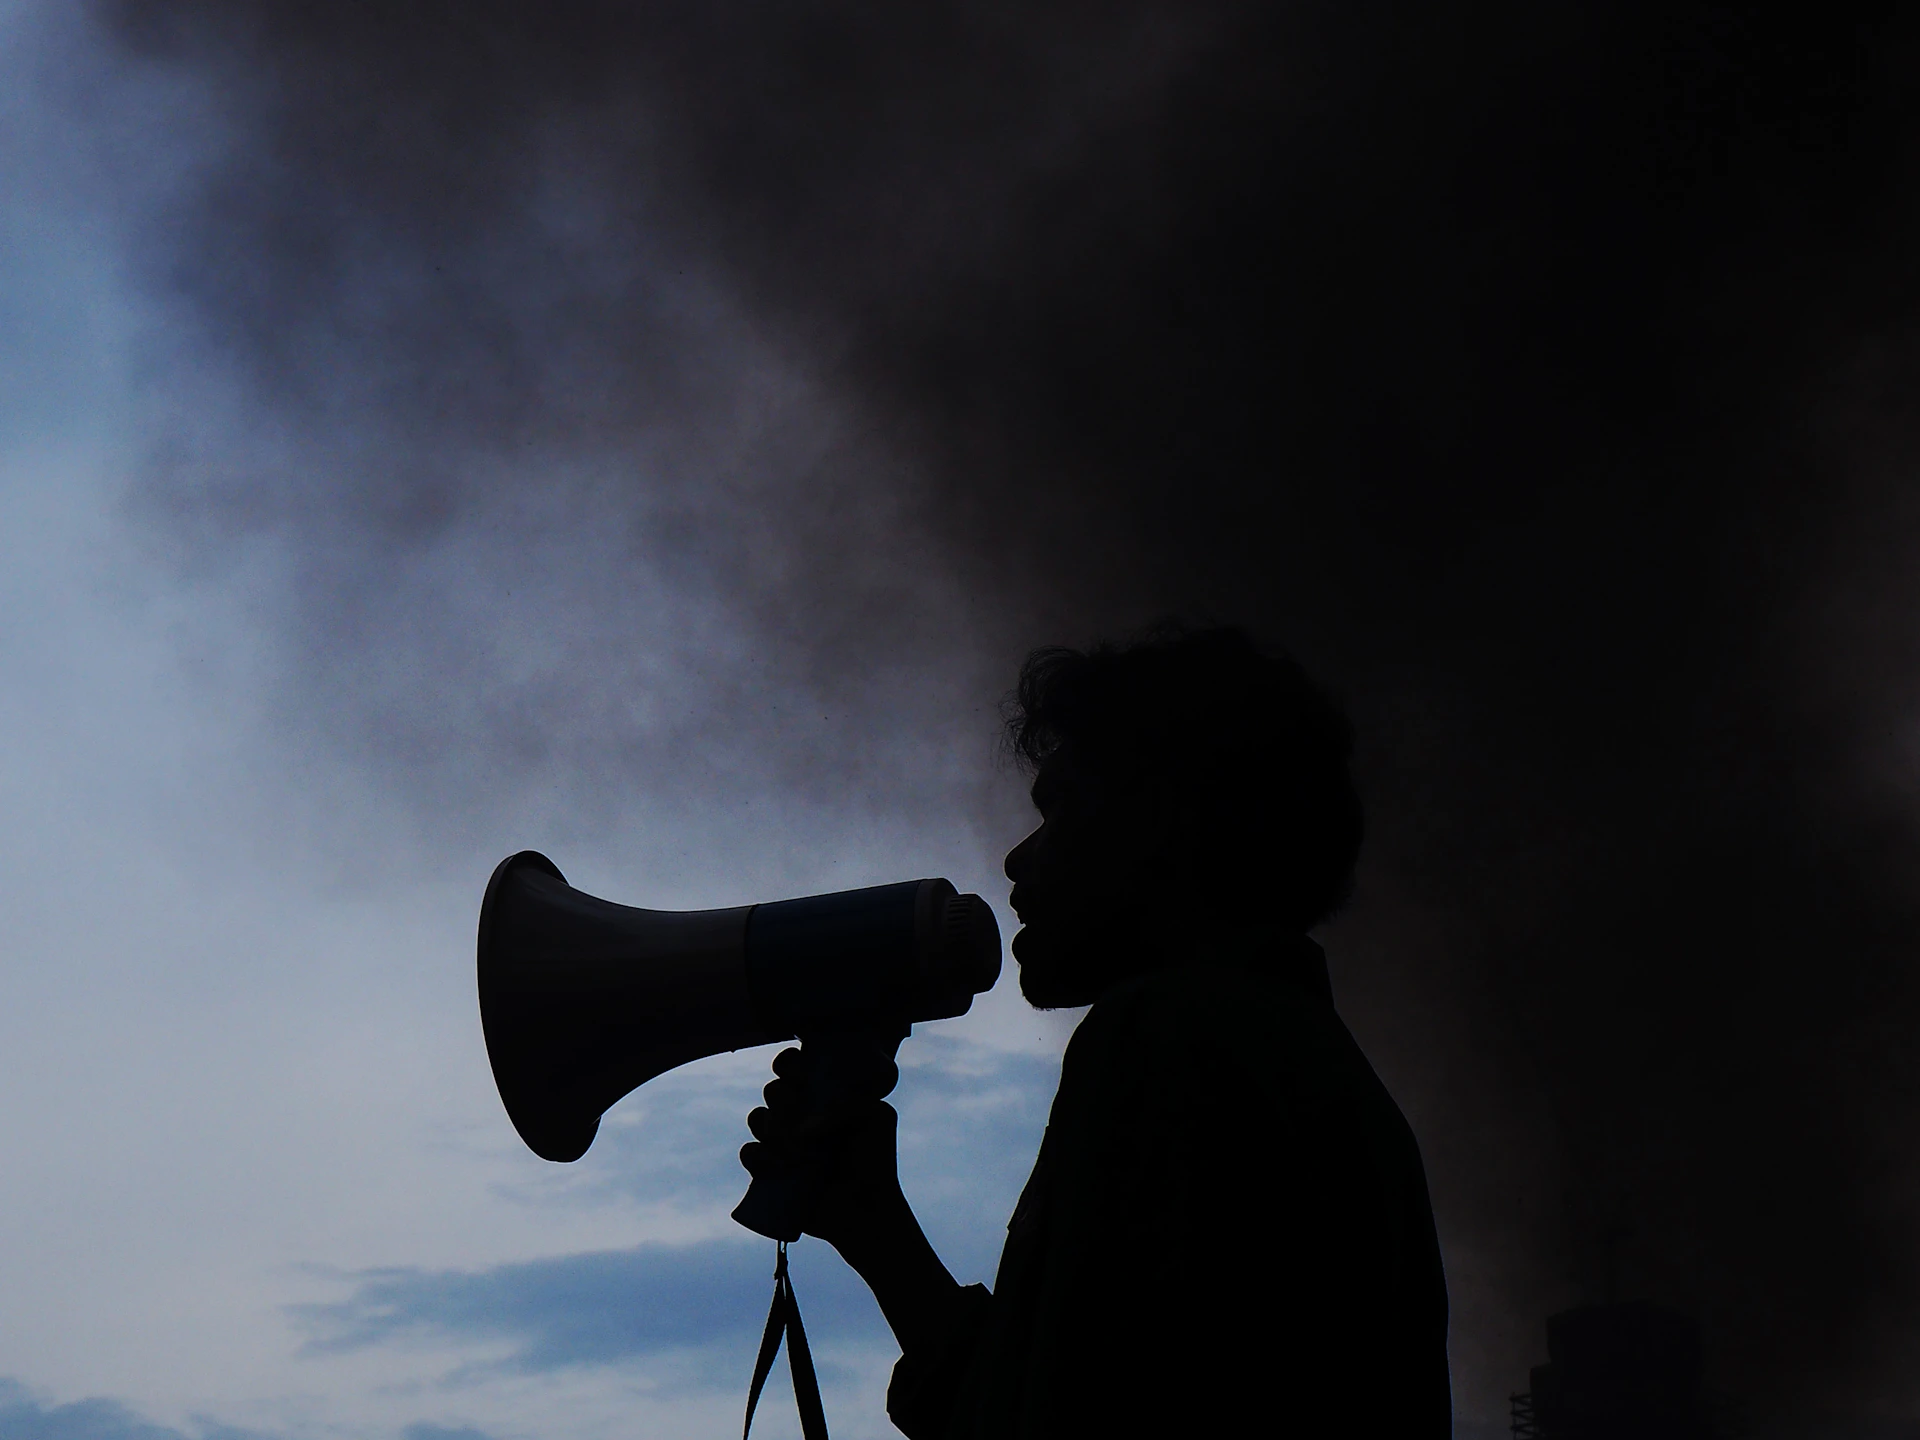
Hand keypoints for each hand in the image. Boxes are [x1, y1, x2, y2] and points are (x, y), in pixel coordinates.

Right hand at [740, 1045, 908, 1253]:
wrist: (866, 1209)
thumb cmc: (875, 1161)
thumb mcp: (876, 1118)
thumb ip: (846, 1106)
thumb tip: (801, 1129)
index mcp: (820, 1096)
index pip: (793, 1066)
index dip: (788, 1063)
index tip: (800, 1075)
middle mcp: (798, 1115)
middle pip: (773, 1090)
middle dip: (783, 1099)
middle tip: (800, 1115)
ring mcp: (781, 1142)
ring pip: (757, 1118)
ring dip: (773, 1129)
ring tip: (798, 1150)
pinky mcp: (768, 1171)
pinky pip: (748, 1153)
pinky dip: (758, 1156)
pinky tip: (781, 1166)